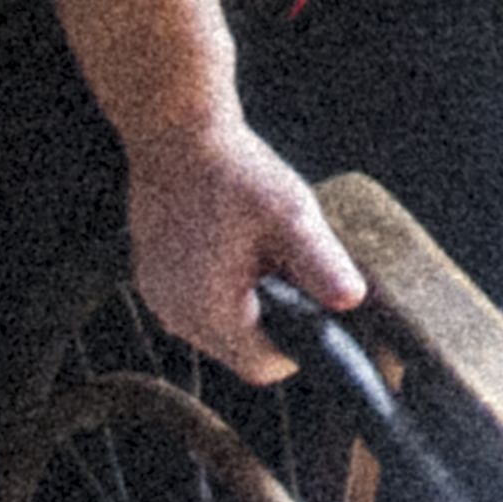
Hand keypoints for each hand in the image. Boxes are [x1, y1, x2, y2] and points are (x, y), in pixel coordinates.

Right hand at [120, 112, 364, 383]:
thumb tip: (351, 301)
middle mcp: (176, 317)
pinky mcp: (151, 280)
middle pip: (242, 351)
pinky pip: (195, 304)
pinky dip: (219, 287)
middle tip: (282, 263)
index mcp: (211, 313)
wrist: (176, 134)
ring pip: (219, 329)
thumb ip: (321, 264)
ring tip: (256, 249)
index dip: (298, 344)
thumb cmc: (235, 172)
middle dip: (272, 319)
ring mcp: (158, 299)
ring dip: (246, 303)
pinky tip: (230, 244)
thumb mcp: (291, 216)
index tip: (309, 301)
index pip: (266, 367)